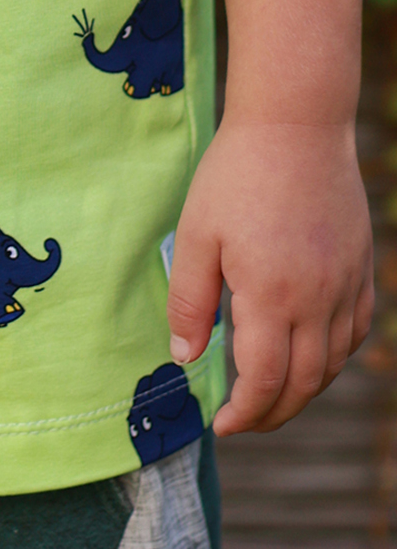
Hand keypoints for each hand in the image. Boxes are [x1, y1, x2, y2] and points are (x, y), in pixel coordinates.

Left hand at [167, 118, 372, 434]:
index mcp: (271, 296)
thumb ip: (190, 303)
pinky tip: (312, 355)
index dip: (243, 413)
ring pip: (334, 363)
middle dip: (272, 413)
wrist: (296, 124)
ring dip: (303, 390)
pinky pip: (356, 330)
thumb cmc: (236, 175)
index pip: (264, 381)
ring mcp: (347, 285)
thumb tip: (186, 358)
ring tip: (270, 394)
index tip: (221, 424)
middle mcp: (318, 300)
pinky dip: (335, 356)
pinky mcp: (361, 267)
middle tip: (242, 420)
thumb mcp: (196, 235)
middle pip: (304, 384)